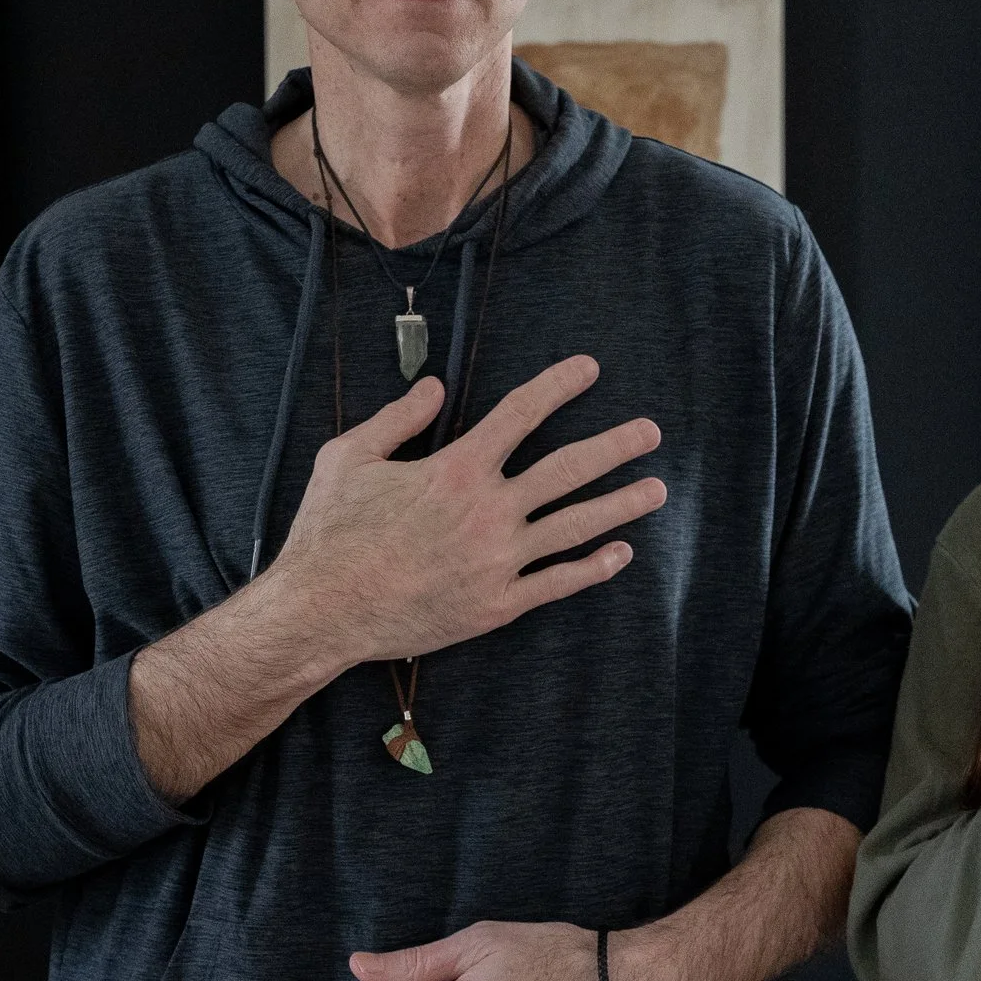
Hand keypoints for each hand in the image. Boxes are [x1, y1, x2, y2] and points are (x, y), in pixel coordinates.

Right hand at [265, 355, 666, 667]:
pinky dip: (593, 568)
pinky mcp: (497, 604)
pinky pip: (557, 583)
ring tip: (657, 489)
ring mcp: (498, 561)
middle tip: (651, 432)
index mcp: (456, 469)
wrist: (323, 610)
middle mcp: (488, 511)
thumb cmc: (330, 532)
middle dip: (616, 446)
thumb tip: (436, 387)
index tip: (590, 369)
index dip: (559, 386)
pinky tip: (621, 553)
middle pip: (568, 469)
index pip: (520, 414)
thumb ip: (398, 418)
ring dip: (622, 505)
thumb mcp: (349, 457)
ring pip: (576, 526)